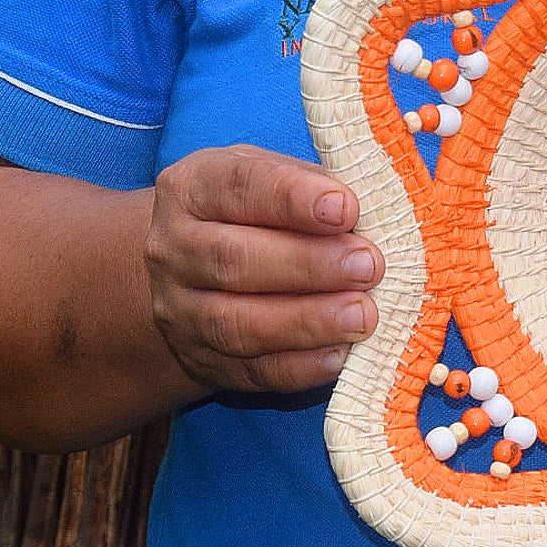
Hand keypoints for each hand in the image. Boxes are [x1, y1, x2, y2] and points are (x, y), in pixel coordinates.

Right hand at [145, 144, 383, 395]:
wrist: (195, 268)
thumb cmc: (254, 209)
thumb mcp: (273, 175)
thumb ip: (314, 185)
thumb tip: (372, 208)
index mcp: (192, 188)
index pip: (239, 187)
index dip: (293, 198)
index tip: (346, 209)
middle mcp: (173, 249)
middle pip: (233, 260)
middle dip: (309, 265)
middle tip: (368, 266)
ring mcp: (180, 311)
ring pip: (238, 324)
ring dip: (308, 322)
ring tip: (363, 315)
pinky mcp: (201, 360)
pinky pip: (250, 372)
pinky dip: (299, 367)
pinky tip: (341, 356)